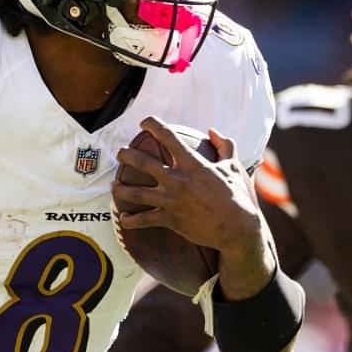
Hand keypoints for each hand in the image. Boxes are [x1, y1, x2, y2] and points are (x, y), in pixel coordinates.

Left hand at [112, 117, 272, 297]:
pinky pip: (143, 219)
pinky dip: (130, 220)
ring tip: (114, 185)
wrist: (237, 229)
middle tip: (121, 153)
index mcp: (193, 164)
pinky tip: (124, 219)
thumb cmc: (237, 196)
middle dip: (126, 155)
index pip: (168, 137)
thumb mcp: (234, 166)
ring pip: (135, 192)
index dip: (153, 125)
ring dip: (120, 188)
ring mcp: (170, 200)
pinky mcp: (169, 219)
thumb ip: (224, 145)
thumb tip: (213, 131)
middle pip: (142, 162)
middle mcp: (177, 179)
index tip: (144, 122)